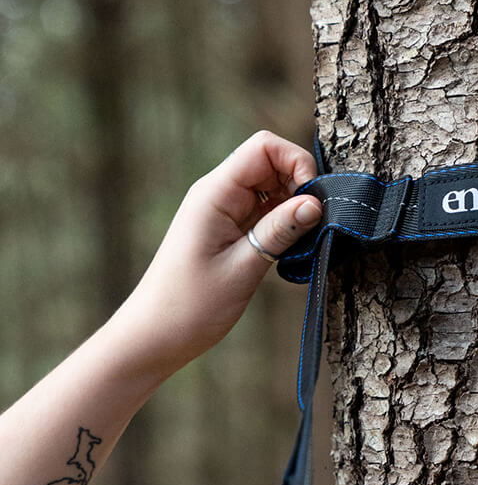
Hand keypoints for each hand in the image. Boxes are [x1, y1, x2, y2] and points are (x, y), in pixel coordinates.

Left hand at [116, 131, 322, 376]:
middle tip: (317, 223)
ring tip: (306, 239)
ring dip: (296, 206)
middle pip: (272, 162)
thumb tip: (316, 202)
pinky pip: (267, 211)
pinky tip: (293, 248)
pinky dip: (286, 223)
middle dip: (300, 185)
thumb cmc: (190, 306)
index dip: (296, 162)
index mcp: (215, 193)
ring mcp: (225, 212)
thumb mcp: (242, 268)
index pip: (264, 147)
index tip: (314, 199)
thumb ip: (279, 231)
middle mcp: (219, 194)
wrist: (154, 337)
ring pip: (273, 187)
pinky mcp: (231, 230)